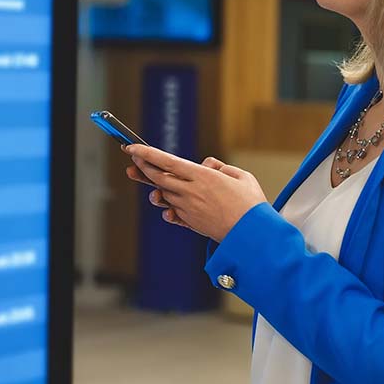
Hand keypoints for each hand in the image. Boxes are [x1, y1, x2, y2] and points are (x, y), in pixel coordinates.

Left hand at [121, 144, 267, 242]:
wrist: (251, 236)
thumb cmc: (250, 205)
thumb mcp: (241, 176)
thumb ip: (221, 167)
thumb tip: (206, 165)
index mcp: (203, 177)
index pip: (168, 162)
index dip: (147, 154)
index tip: (133, 148)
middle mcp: (191, 192)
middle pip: (158, 178)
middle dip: (142, 166)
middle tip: (132, 159)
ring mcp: (188, 209)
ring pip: (163, 194)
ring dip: (152, 186)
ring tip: (142, 176)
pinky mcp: (190, 223)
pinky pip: (171, 212)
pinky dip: (165, 207)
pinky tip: (163, 204)